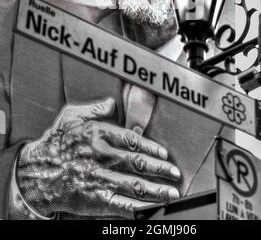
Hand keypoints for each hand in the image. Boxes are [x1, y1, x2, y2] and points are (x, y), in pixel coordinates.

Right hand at [16, 98, 179, 217]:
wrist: (35, 172)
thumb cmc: (55, 142)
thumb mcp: (71, 116)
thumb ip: (94, 108)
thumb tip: (112, 103)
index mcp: (98, 134)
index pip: (133, 140)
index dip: (152, 147)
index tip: (165, 153)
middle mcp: (101, 156)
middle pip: (138, 163)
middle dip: (160, 169)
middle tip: (175, 173)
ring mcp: (98, 179)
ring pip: (134, 185)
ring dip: (156, 190)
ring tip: (171, 192)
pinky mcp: (93, 199)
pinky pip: (120, 204)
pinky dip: (137, 207)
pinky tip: (150, 208)